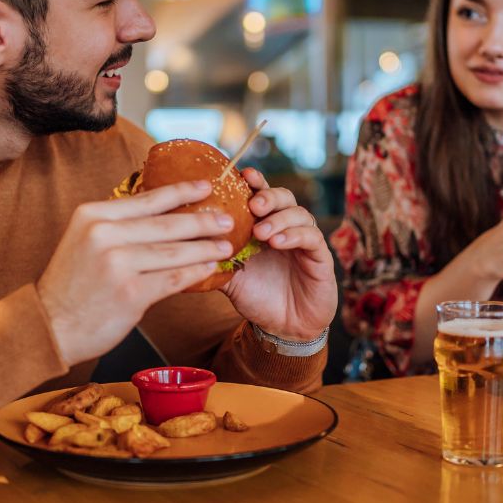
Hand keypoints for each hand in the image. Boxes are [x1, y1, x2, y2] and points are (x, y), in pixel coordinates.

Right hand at [36, 181, 233, 366]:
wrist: (49, 326)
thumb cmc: (72, 284)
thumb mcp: (84, 240)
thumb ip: (117, 226)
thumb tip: (161, 212)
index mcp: (93, 215)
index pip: (147, 199)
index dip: (181, 191)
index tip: (206, 186)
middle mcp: (104, 234)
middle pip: (166, 224)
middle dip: (203, 221)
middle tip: (227, 219)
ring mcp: (117, 264)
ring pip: (174, 251)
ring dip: (206, 248)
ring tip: (226, 245)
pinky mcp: (130, 293)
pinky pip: (174, 279)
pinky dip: (196, 273)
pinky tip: (211, 269)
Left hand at [221, 168, 337, 341]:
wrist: (283, 328)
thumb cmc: (257, 297)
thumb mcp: (230, 277)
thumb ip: (213, 258)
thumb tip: (182, 246)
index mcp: (265, 226)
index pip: (261, 195)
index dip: (255, 182)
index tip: (242, 174)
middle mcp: (286, 228)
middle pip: (284, 197)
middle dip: (268, 196)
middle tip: (254, 205)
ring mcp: (305, 241)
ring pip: (300, 214)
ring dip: (279, 219)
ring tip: (261, 232)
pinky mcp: (320, 257)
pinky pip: (311, 237)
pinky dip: (295, 235)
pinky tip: (278, 242)